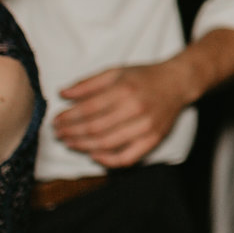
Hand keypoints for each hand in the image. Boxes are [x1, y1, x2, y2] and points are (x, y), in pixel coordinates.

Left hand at [53, 61, 191, 166]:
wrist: (177, 82)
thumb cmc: (144, 76)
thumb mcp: (116, 71)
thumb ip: (88, 83)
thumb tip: (63, 94)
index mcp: (124, 89)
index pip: (88, 109)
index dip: (68, 117)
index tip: (56, 120)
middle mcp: (135, 109)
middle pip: (95, 128)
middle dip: (72, 133)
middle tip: (58, 133)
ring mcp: (146, 127)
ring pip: (107, 144)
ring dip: (83, 146)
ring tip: (70, 143)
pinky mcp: (154, 140)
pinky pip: (128, 158)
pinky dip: (108, 160)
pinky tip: (94, 155)